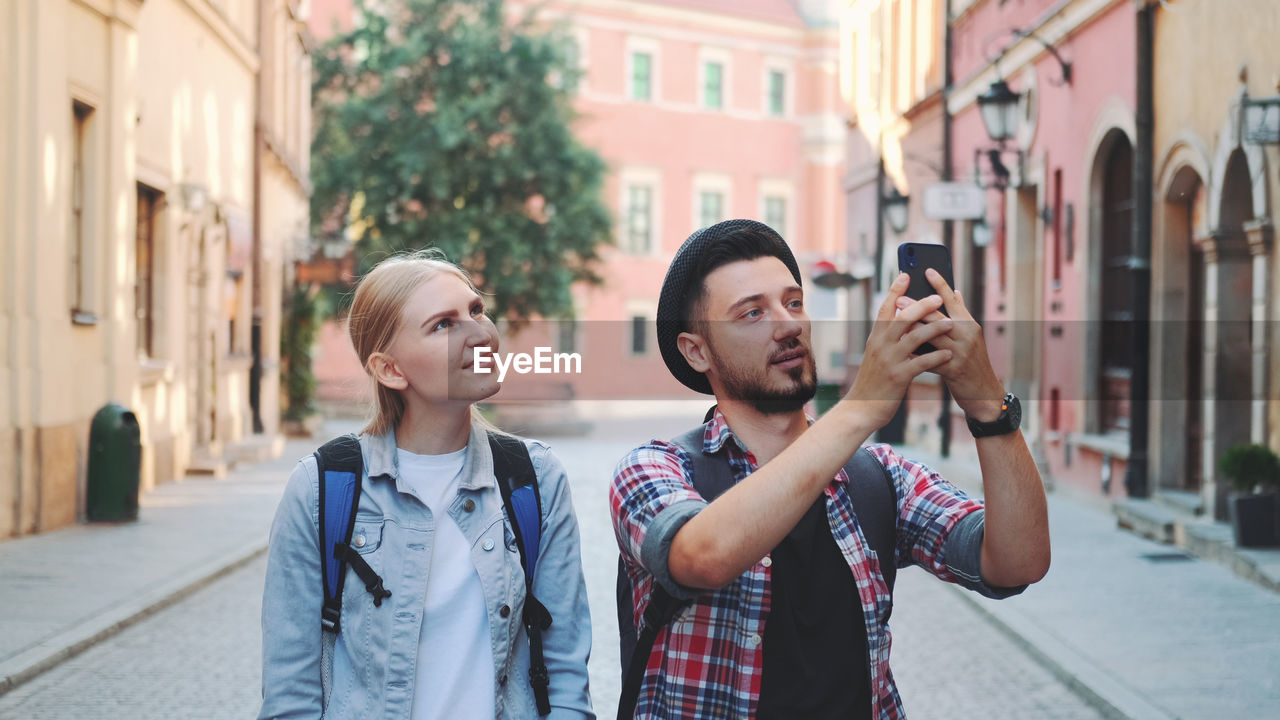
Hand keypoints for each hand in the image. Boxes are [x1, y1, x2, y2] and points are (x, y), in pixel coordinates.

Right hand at [844, 273, 954, 429]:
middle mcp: (880, 345)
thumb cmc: (874, 381)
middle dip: (921, 305)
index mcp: (875, 338)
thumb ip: (889, 338)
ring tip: (952, 324)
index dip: (895, 290)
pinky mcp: (898, 377)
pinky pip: (921, 362)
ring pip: (914, 337)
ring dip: (935, 328)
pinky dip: (937, 357)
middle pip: (901, 318)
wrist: (862, 408)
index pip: (885, 308)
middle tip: (938, 297)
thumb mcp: (877, 355)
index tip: (905, 275)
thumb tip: (904, 319)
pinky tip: (949, 355)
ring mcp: (889, 360)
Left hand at [894, 268, 1004, 420]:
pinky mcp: (952, 370)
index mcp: (970, 324)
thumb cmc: (973, 362)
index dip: (940, 284)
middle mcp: (967, 336)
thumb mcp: (971, 336)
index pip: (953, 300)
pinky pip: (928, 359)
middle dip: (918, 306)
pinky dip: (914, 354)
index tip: (927, 270)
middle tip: (900, 296)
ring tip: (896, 318)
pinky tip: (899, 347)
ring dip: (912, 326)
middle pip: (939, 316)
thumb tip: (955, 292)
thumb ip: (961, 315)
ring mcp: (960, 353)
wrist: (984, 393)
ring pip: (932, 336)